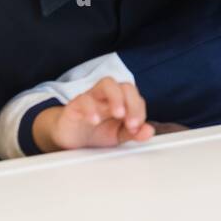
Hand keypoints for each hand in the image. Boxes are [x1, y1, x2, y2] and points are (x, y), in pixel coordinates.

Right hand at [32, 77, 154, 152]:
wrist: (71, 137)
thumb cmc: (97, 131)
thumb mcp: (118, 135)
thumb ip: (134, 133)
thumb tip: (149, 131)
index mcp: (122, 101)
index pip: (136, 98)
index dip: (139, 111)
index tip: (136, 128)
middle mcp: (109, 96)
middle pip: (125, 86)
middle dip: (132, 102)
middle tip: (131, 123)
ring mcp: (93, 97)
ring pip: (107, 83)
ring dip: (116, 97)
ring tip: (119, 114)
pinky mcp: (75, 104)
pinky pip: (83, 99)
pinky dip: (91, 109)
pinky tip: (95, 121)